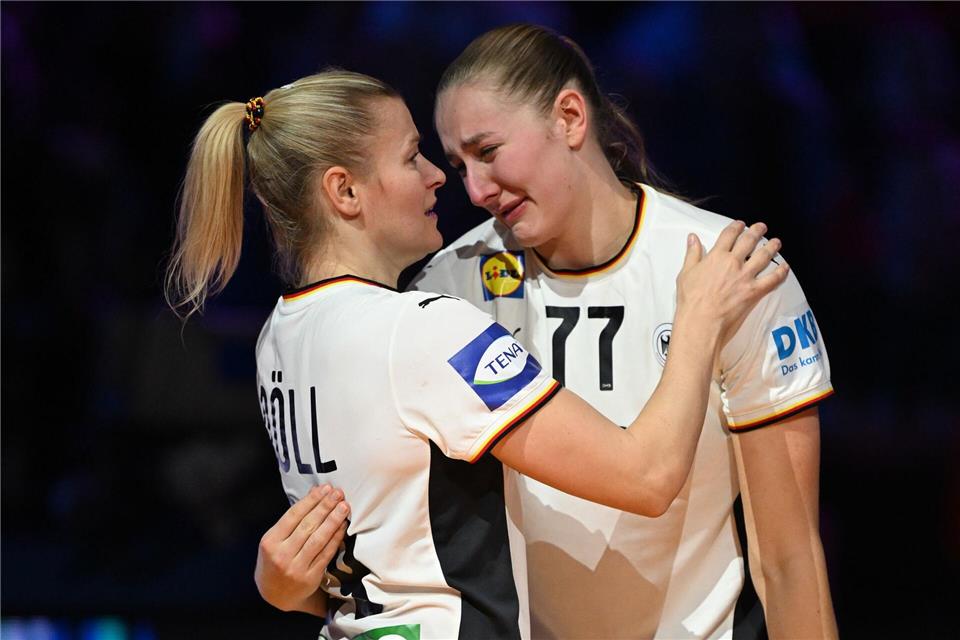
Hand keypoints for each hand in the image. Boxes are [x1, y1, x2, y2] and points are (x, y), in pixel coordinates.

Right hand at [255, 484, 349, 612]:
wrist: (274, 595)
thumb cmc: (275, 561)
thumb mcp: (275, 540)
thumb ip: (292, 519)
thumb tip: (315, 492)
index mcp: (270, 542)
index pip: (293, 516)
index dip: (311, 500)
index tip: (325, 488)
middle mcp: (282, 555)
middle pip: (307, 526)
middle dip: (325, 507)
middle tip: (338, 494)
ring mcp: (296, 568)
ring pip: (318, 539)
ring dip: (333, 521)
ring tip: (344, 507)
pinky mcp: (310, 578)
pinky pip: (326, 554)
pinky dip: (336, 538)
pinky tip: (343, 526)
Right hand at [677, 220, 788, 347]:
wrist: (701, 322)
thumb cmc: (691, 301)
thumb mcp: (685, 274)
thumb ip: (692, 254)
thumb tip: (692, 238)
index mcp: (716, 256)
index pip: (729, 235)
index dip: (736, 227)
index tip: (740, 224)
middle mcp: (733, 263)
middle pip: (749, 241)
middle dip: (757, 231)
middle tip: (762, 227)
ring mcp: (745, 277)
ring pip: (764, 256)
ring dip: (772, 247)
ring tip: (776, 242)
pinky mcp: (754, 291)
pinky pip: (773, 279)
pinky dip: (781, 272)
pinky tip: (785, 267)